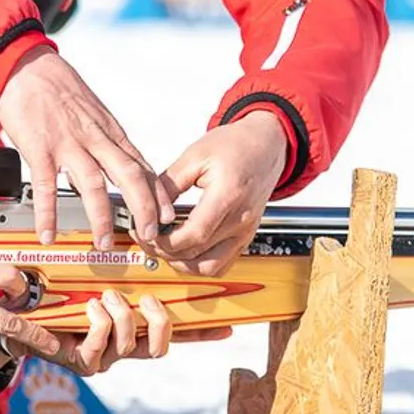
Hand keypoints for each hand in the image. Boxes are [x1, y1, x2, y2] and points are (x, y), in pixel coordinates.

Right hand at [0, 46, 165, 248]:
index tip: (167, 216)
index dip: (157, 193)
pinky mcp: (39, 147)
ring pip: (92, 183)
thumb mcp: (93, 113)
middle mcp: (94, 137)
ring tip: (102, 242)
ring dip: (100, 216)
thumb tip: (115, 172)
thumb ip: (105, 143)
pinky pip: (46, 185)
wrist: (26, 65)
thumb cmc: (58, 88)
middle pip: (128, 174)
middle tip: (148, 235)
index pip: (141, 165)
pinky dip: (48, 212)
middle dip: (143, 208)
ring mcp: (67, 143)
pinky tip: (49, 232)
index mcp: (109, 131)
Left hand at [34, 291, 234, 375]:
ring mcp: (103, 355)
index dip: (201, 333)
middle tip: (148, 300)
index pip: (175, 332)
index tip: (226, 328)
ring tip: (107, 297)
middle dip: (160, 323)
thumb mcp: (97, 276)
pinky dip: (99, 325)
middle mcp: (121, 344)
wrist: (21, 312)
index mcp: (132, 325)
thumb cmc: (58, 294)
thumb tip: (150, 250)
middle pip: (160, 347)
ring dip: (122, 317)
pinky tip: (90, 309)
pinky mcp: (81, 360)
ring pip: (130, 345)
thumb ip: (124, 271)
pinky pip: (100, 348)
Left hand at [154, 110, 289, 276]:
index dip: (167, 242)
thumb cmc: (236, 146)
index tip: (148, 234)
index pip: (195, 235)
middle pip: (199, 255)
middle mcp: (241, 219)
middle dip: (167, 253)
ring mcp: (245, 231)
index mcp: (228, 195)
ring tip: (164, 248)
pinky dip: (200, 264)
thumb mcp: (195, 155)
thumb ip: (169, 184)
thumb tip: (147, 206)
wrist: (266, 145)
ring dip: (183, 264)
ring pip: (211, 267)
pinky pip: (222, 264)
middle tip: (148, 240)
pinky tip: (184, 251)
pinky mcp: (245, 237)